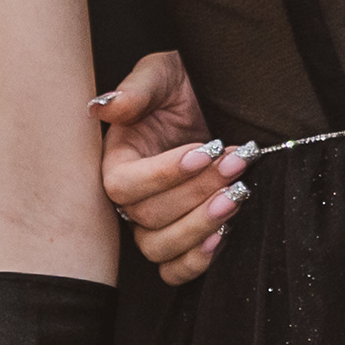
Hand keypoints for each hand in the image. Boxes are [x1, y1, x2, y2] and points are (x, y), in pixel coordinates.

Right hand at [94, 49, 244, 285]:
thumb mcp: (163, 74)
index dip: (163, 174)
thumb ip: (138, 89)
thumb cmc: (182, 86)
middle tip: (237, 163)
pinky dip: (196, 261)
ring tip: (237, 194)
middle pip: (148, 217)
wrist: (214, 103)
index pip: (123, 185)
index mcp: (118, 159)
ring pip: (159, 248)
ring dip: (200, 225)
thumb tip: (107, 107)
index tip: (206, 152)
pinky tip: (225, 233)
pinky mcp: (179, 238)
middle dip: (198, 192)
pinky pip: (173, 270)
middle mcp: (132, 197)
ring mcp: (154, 221)